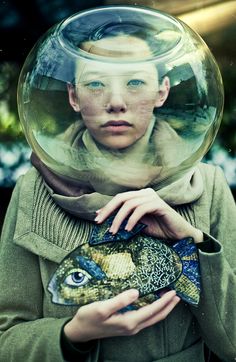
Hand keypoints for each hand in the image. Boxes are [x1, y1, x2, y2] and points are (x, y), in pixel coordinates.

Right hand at [64, 289, 179, 341]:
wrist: (80, 331)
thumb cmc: (89, 318)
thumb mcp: (102, 308)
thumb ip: (120, 300)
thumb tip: (136, 292)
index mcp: (129, 322)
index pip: (152, 310)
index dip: (164, 302)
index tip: (174, 292)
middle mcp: (133, 327)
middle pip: (156, 317)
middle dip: (168, 307)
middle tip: (178, 296)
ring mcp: (130, 327)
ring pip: (152, 319)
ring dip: (163, 309)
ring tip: (170, 299)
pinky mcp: (126, 325)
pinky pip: (146, 318)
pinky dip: (153, 311)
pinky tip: (153, 304)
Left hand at [95, 188, 202, 242]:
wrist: (180, 235)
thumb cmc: (160, 229)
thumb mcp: (139, 225)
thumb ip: (126, 221)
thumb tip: (109, 223)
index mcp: (140, 196)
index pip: (120, 198)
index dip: (107, 207)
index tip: (97, 217)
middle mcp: (146, 193)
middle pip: (122, 198)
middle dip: (108, 210)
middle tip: (99, 222)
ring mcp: (153, 197)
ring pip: (129, 204)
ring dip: (119, 219)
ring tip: (113, 231)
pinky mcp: (159, 205)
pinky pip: (141, 210)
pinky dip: (132, 220)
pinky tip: (128, 230)